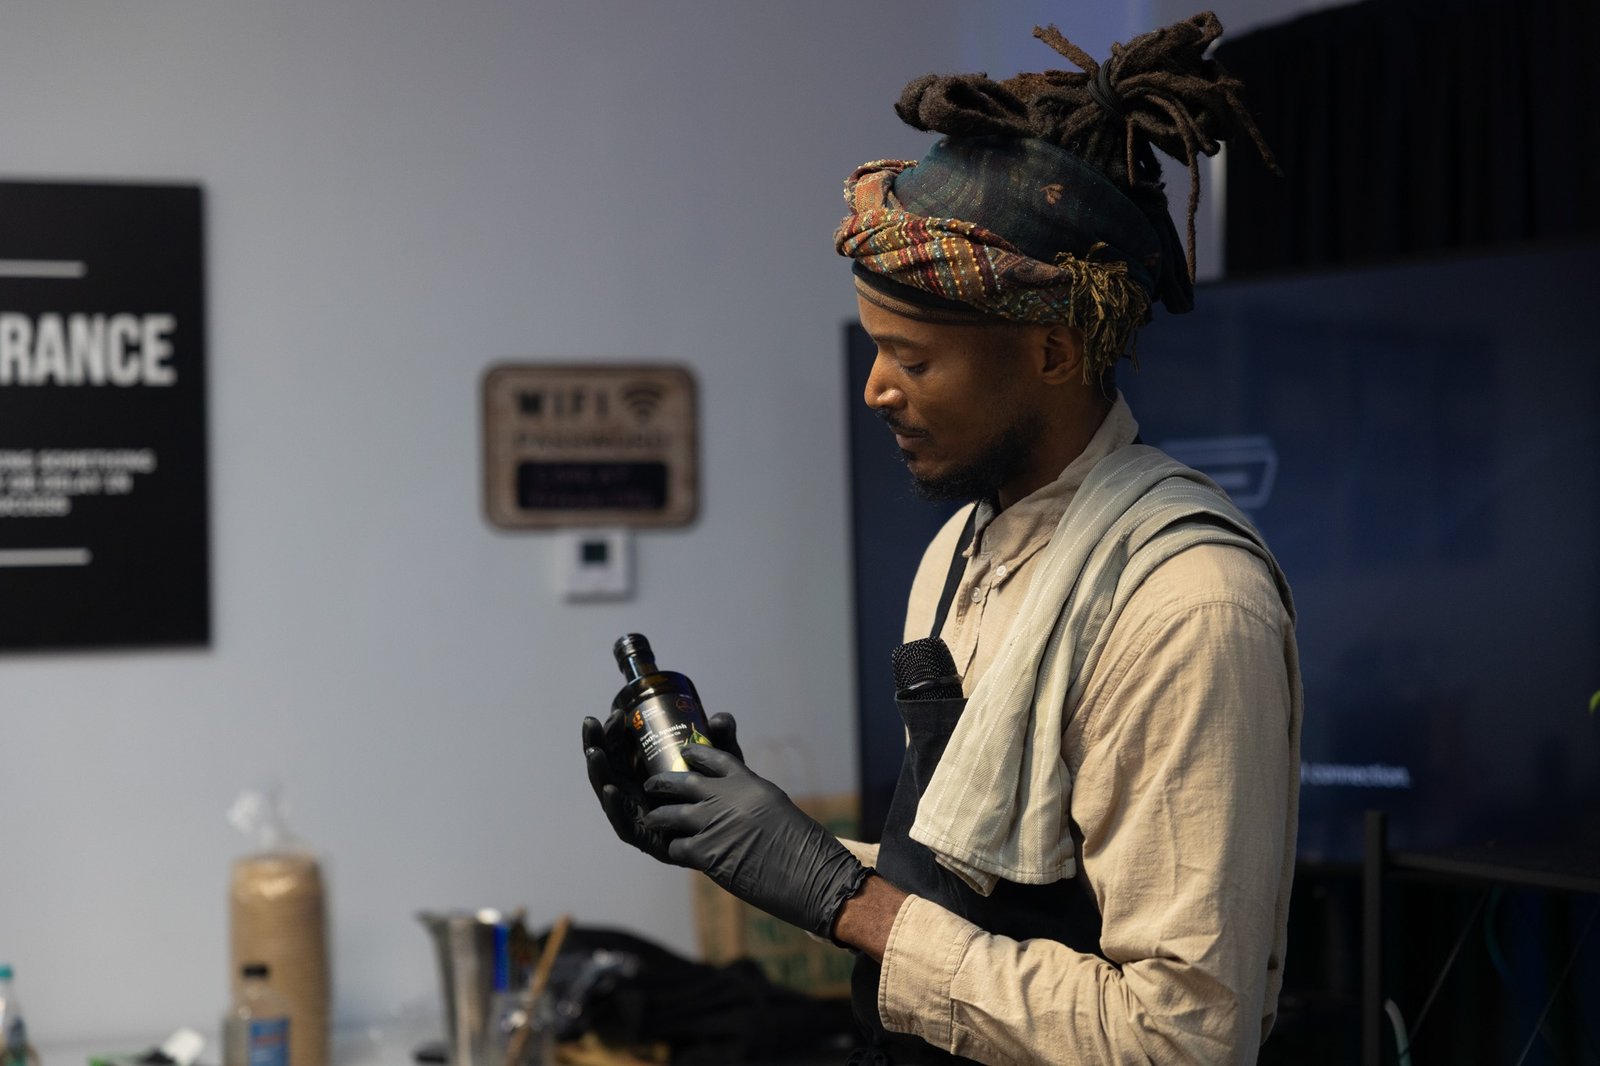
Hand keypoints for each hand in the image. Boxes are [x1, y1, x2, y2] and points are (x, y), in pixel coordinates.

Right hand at [581, 711, 744, 863]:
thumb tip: (718, 718)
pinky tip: (611, 788)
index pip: (621, 749)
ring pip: (609, 791)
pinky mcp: (645, 839)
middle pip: (609, 767)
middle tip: (592, 724)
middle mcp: (637, 792)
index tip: (619, 713)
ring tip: (595, 751)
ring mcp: (639, 815)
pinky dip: (614, 807)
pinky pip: (623, 825)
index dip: (614, 731)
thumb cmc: (723, 795)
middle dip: (596, 743)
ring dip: (598, 770)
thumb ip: (722, 739)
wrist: (736, 835)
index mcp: (646, 771)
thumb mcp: (722, 762)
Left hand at [642, 745, 869, 938]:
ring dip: (658, 816)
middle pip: (683, 781)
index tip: (684, 751)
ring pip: (670, 813)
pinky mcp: (706, 852)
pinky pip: (677, 846)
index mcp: (748, 783)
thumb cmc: (804, 846)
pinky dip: (674, 849)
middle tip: (652, 783)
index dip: (695, 753)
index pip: (715, 758)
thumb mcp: (777, 808)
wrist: (811, 873)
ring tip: (652, 819)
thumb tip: (733, 801)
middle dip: (663, 781)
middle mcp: (727, 797)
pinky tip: (675, 851)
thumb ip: (750, 799)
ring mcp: (713, 823)